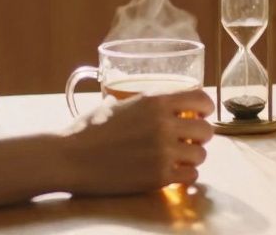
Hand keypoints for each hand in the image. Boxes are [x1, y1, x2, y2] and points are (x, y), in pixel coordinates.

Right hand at [60, 89, 214, 195]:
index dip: (205, 107)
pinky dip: (186, 175)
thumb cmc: (88, 130)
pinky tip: (175, 173)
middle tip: (190, 140)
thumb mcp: (118, 104)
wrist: (69, 158)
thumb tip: (153, 103)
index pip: (200, 99)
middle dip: (200, 135)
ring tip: (180, 158)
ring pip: (201, 154)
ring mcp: (163, 152)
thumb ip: (143, 104)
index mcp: (155, 101)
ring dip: (193, 157)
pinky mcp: (159, 176)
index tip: (202, 114)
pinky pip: (190, 175)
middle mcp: (164, 124)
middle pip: (206, 129)